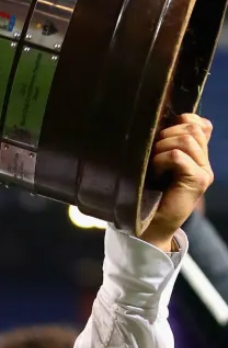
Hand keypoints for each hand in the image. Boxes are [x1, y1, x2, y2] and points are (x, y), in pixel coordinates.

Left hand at [140, 114, 213, 251]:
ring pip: (186, 139)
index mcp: (195, 154)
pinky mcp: (198, 181)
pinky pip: (178, 155)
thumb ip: (162, 144)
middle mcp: (203, 161)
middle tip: (151, 154)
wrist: (149, 227)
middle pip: (192, 127)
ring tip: (153, 165)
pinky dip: (161, 160)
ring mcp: (203, 171)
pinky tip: (154, 173)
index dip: (180, 120)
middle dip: (166, 133)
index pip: (199, 123)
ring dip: (162, 148)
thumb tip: (154, 120)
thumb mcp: (153, 162)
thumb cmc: (144, 193)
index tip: (159, 135)